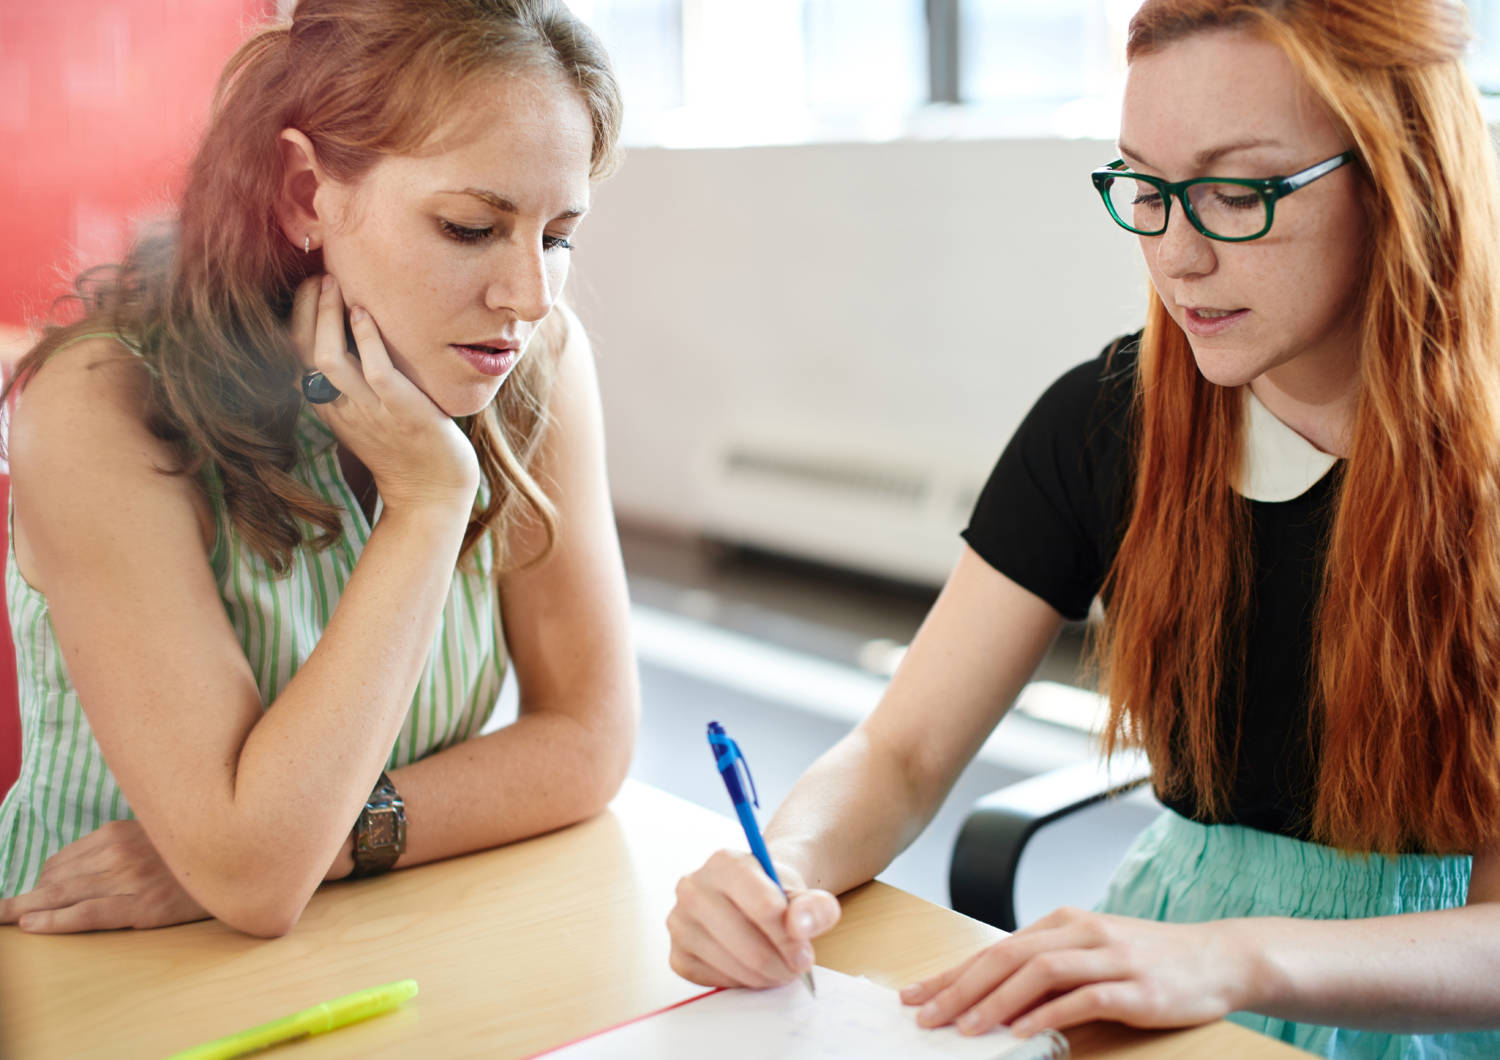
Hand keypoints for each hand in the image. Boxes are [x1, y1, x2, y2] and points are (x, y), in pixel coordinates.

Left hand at [0, 820, 208, 931]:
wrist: (243, 860)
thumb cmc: (195, 853)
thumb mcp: (155, 837)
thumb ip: (121, 845)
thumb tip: (84, 867)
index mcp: (120, 832)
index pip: (63, 860)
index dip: (41, 882)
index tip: (28, 897)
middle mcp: (119, 852)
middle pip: (56, 878)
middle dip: (21, 896)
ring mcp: (130, 879)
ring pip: (63, 895)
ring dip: (26, 909)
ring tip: (2, 918)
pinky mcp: (143, 906)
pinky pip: (87, 914)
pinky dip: (54, 921)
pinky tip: (31, 925)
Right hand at [290, 274, 478, 514]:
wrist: (432, 494)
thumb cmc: (406, 448)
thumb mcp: (367, 416)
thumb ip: (353, 386)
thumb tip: (346, 340)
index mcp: (330, 407)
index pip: (296, 355)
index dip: (297, 316)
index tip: (311, 285)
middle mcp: (342, 408)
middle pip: (303, 352)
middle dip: (307, 309)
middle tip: (322, 275)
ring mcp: (370, 410)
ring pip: (328, 359)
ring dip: (328, 316)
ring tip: (336, 283)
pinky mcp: (402, 411)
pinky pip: (375, 371)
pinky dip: (367, 339)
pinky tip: (365, 313)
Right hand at [667, 849, 841, 987]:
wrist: (750, 899)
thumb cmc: (774, 894)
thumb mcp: (803, 892)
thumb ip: (814, 906)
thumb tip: (799, 926)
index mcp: (725, 862)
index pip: (765, 907)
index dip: (791, 937)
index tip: (805, 952)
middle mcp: (693, 888)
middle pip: (749, 944)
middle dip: (781, 964)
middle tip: (796, 967)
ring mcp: (679, 922)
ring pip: (734, 965)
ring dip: (765, 976)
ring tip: (779, 967)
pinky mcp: (677, 955)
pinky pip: (716, 982)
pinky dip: (741, 982)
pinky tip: (751, 968)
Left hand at [899, 907, 1253, 1036]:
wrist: (1220, 959)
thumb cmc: (1149, 961)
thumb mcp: (1092, 955)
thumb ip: (1048, 970)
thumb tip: (992, 999)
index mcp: (1063, 922)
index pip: (995, 949)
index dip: (951, 973)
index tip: (915, 995)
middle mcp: (1081, 932)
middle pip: (1007, 956)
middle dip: (959, 987)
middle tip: (925, 1015)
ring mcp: (1110, 957)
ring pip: (1039, 972)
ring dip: (995, 1001)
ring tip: (964, 1028)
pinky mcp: (1136, 988)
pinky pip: (1083, 999)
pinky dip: (1047, 1016)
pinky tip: (1023, 1034)